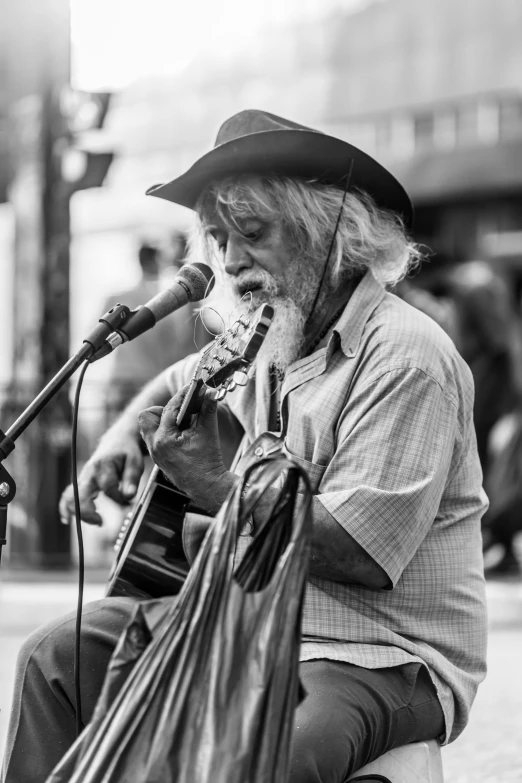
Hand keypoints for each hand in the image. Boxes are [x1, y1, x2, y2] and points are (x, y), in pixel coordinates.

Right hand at [59, 433, 144, 524]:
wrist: (116, 440)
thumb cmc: (126, 452)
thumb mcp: (135, 462)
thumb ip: (131, 479)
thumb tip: (129, 496)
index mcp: (103, 466)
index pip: (108, 488)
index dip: (119, 499)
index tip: (128, 503)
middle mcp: (89, 472)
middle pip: (80, 495)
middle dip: (88, 513)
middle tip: (101, 521)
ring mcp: (82, 478)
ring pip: (70, 497)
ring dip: (78, 512)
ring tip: (93, 521)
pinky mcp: (81, 482)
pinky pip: (68, 495)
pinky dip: (65, 507)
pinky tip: (67, 519)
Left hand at [138, 386, 235, 512]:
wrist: (207, 486)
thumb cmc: (207, 461)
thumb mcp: (209, 432)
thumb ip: (208, 409)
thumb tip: (210, 392)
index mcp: (164, 438)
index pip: (170, 408)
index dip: (183, 395)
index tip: (193, 387)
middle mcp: (154, 445)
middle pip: (147, 416)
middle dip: (164, 409)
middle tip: (182, 411)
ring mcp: (154, 452)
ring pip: (148, 427)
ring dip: (163, 420)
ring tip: (182, 423)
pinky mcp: (158, 457)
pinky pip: (154, 437)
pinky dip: (166, 431)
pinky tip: (182, 433)